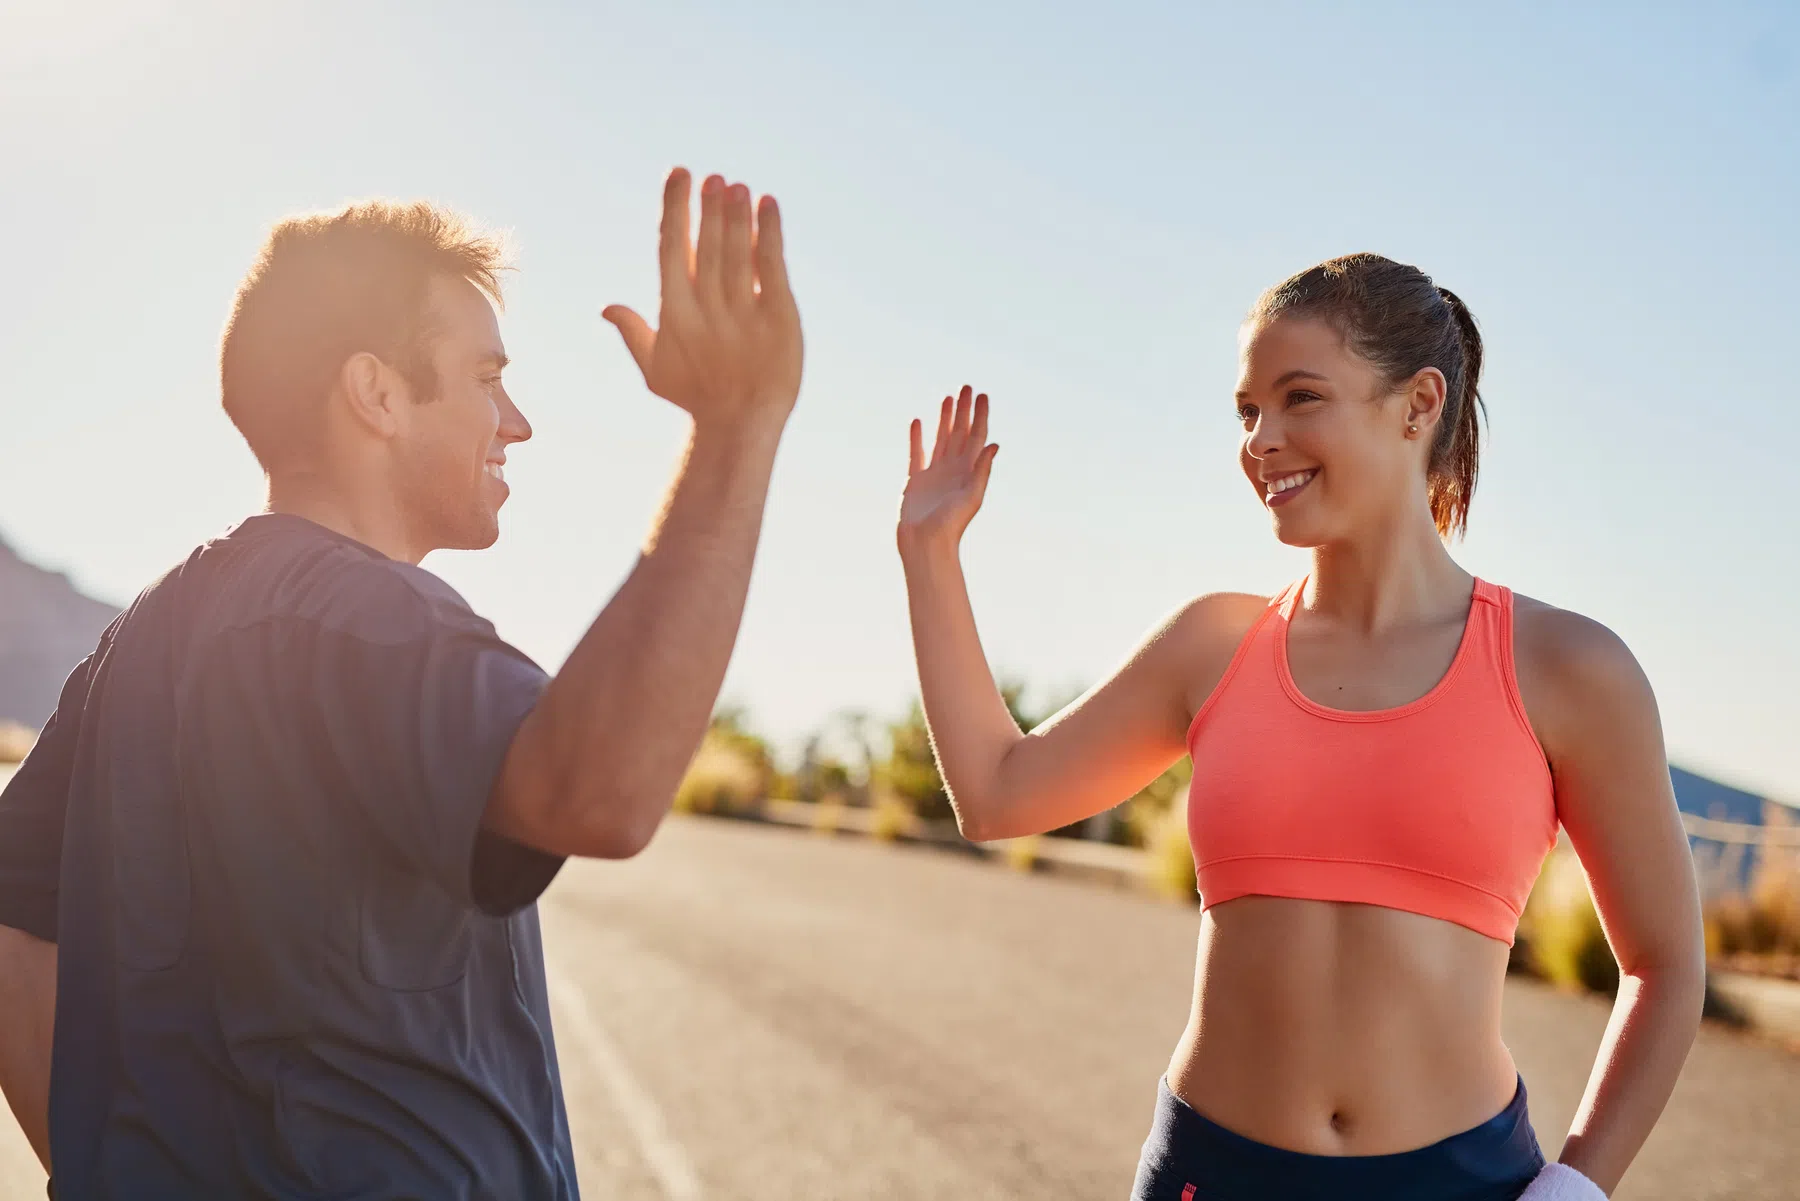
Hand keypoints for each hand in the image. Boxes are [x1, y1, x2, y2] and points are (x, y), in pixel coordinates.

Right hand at [603, 169, 802, 431]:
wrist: (741, 427)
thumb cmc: (695, 399)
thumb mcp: (656, 370)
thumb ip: (634, 333)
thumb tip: (607, 308)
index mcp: (674, 315)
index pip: (670, 249)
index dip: (675, 209)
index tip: (679, 176)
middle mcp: (707, 310)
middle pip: (706, 246)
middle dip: (709, 207)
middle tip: (712, 177)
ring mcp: (744, 315)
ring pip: (737, 253)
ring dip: (737, 215)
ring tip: (737, 186)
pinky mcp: (779, 320)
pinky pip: (772, 268)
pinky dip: (770, 234)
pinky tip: (768, 205)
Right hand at [899, 385, 997, 551]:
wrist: (926, 544)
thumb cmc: (951, 525)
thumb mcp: (972, 497)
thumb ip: (981, 471)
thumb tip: (994, 445)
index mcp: (968, 471)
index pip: (977, 437)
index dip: (980, 416)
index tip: (982, 396)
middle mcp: (953, 469)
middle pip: (960, 433)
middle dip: (964, 411)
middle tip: (967, 387)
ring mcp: (934, 473)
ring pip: (941, 439)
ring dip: (945, 419)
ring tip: (948, 399)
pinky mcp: (915, 480)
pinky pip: (916, 453)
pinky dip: (917, 437)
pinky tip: (918, 422)